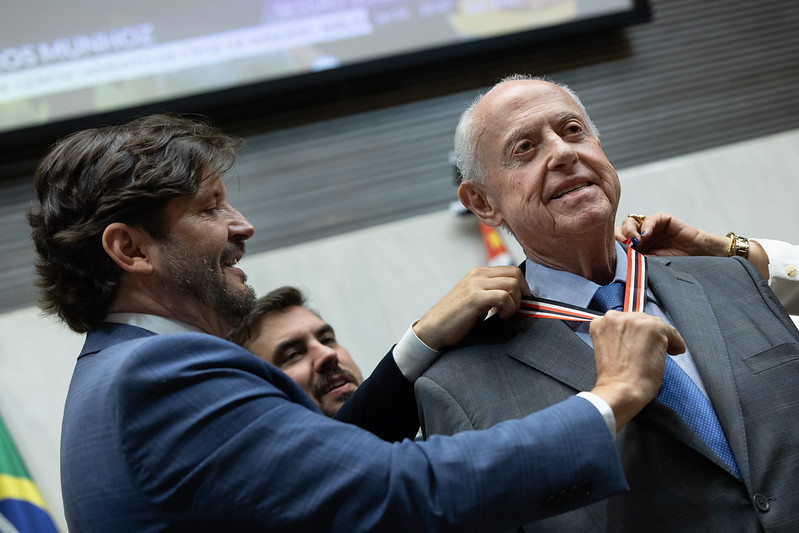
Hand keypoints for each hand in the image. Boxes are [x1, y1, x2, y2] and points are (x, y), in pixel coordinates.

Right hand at [413, 266, 529, 350]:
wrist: (433, 329)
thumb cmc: (456, 319)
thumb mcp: (476, 300)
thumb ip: (492, 293)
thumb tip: (519, 297)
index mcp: (478, 273)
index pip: (512, 270)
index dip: (522, 288)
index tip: (517, 305)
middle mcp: (477, 274)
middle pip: (516, 274)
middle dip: (521, 295)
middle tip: (512, 311)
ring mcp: (475, 284)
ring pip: (512, 284)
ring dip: (515, 303)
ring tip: (504, 315)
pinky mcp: (474, 297)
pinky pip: (503, 296)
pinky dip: (508, 309)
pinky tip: (499, 317)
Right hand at [588, 311, 684, 430]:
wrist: (621, 390)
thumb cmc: (614, 378)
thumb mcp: (606, 350)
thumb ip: (617, 337)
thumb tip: (635, 337)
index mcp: (600, 323)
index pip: (623, 320)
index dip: (635, 332)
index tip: (640, 340)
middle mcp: (615, 317)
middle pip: (640, 319)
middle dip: (648, 334)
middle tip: (653, 348)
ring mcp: (634, 321)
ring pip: (655, 324)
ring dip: (662, 338)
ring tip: (665, 351)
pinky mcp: (652, 328)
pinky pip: (670, 331)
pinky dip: (676, 342)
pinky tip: (674, 351)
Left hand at [616, 212, 727, 256]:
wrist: (698, 259)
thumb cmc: (675, 264)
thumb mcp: (651, 264)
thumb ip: (637, 260)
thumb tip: (619, 262)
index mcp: (633, 247)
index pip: (616, 241)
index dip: (613, 245)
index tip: (612, 253)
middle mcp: (638, 236)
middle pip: (620, 230)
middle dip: (619, 237)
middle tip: (624, 245)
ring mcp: (649, 227)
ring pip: (630, 222)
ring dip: (630, 230)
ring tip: (635, 241)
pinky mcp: (661, 220)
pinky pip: (649, 219)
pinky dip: (646, 226)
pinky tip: (646, 235)